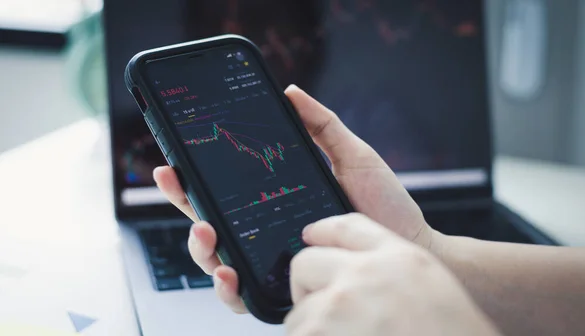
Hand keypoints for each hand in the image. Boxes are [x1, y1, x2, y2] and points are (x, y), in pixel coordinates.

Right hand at [153, 85, 436, 312]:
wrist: (410, 243)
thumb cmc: (383, 204)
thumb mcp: (352, 155)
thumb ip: (322, 126)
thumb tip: (291, 93)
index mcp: (273, 198)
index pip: (225, 186)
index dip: (195, 173)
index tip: (175, 154)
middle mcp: (266, 229)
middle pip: (209, 219)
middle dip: (183, 201)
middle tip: (174, 180)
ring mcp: (272, 260)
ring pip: (217, 259)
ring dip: (200, 246)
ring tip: (206, 230)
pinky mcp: (284, 288)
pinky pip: (243, 296)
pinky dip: (226, 289)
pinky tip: (228, 272)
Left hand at [286, 213, 499, 335]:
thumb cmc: (452, 335)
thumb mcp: (433, 290)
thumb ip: (392, 274)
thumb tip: (354, 277)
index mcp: (400, 260)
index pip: (347, 227)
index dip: (322, 231)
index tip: (310, 234)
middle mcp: (366, 274)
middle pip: (305, 263)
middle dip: (305, 289)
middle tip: (323, 314)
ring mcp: (339, 305)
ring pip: (298, 314)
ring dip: (312, 332)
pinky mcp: (320, 333)